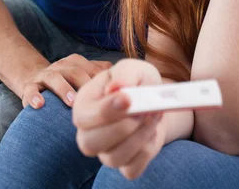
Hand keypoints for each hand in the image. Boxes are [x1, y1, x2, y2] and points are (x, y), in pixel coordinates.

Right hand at [21, 53, 111, 108]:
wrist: (35, 80)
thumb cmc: (67, 82)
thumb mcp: (83, 76)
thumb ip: (101, 76)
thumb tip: (126, 82)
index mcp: (77, 63)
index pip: (92, 68)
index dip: (102, 80)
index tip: (113, 94)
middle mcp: (62, 66)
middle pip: (75, 71)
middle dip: (85, 84)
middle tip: (96, 101)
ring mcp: (45, 75)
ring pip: (54, 78)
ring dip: (64, 89)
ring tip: (72, 103)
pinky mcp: (29, 86)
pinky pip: (30, 90)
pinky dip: (33, 97)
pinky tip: (39, 105)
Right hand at [73, 59, 165, 179]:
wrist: (155, 100)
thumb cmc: (138, 81)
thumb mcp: (133, 68)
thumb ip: (124, 74)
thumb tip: (115, 87)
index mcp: (84, 103)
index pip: (83, 115)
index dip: (104, 111)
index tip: (128, 99)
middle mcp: (89, 131)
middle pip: (90, 143)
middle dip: (121, 128)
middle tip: (144, 110)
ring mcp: (105, 150)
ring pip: (113, 158)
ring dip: (139, 137)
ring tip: (153, 116)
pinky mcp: (124, 164)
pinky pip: (131, 169)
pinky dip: (147, 151)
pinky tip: (152, 131)